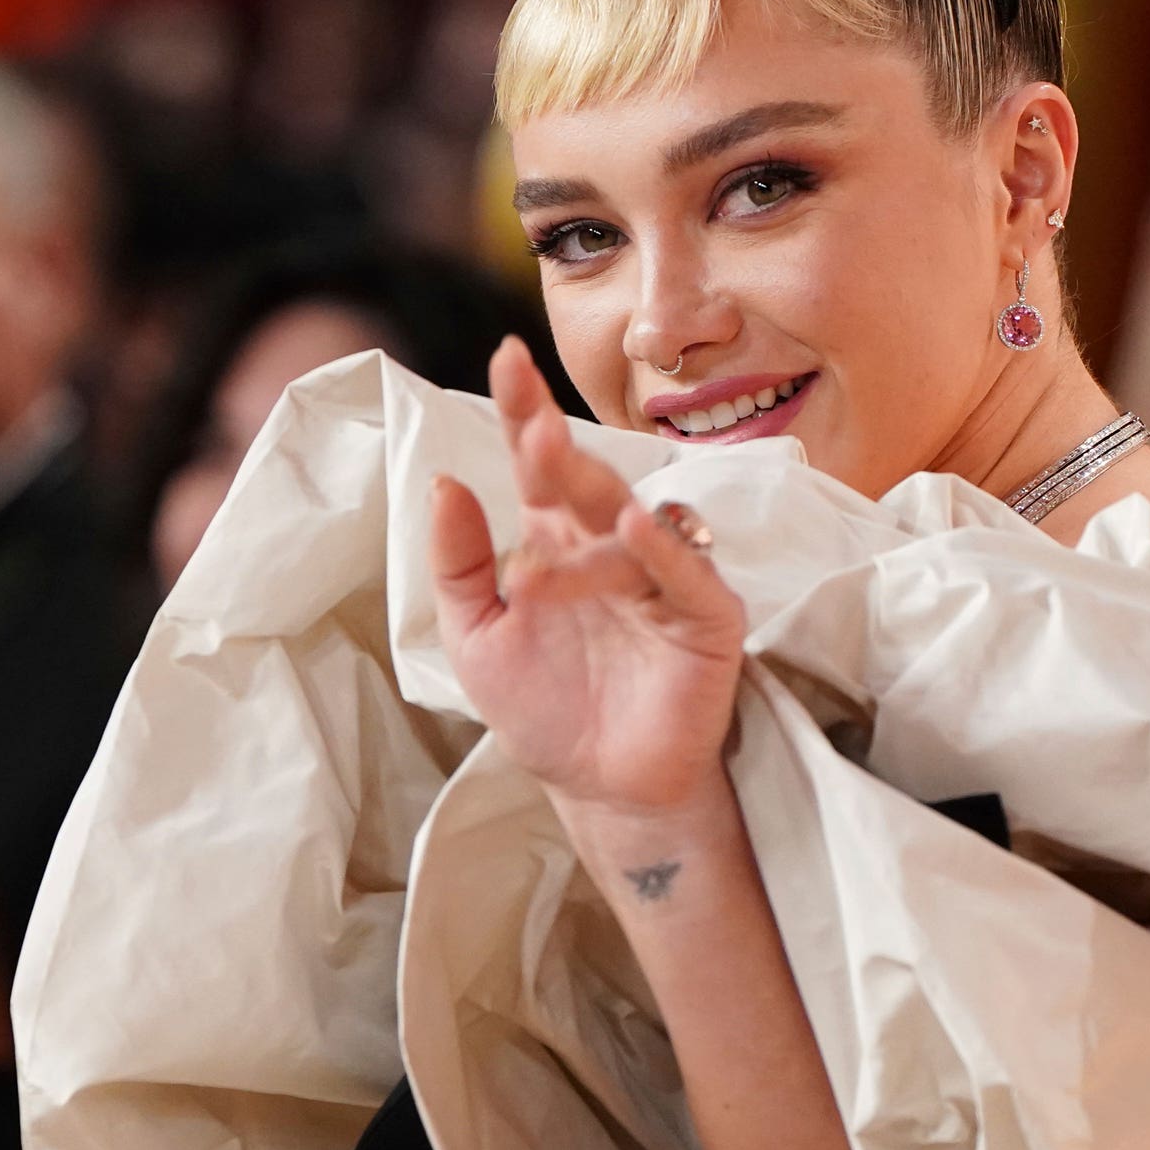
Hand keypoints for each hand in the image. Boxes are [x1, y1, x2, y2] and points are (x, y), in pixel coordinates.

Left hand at [428, 337, 745, 814]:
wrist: (601, 791)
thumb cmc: (546, 710)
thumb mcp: (475, 636)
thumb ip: (457, 563)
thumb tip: (443, 482)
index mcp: (557, 539)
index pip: (540, 461)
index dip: (526, 409)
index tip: (505, 358)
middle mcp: (612, 546)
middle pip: (589, 478)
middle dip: (560, 446)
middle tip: (532, 422)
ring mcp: (664, 578)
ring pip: (632, 522)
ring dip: (590, 517)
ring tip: (545, 521)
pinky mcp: (706, 618)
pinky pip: (690, 572)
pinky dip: (663, 548)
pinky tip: (633, 529)